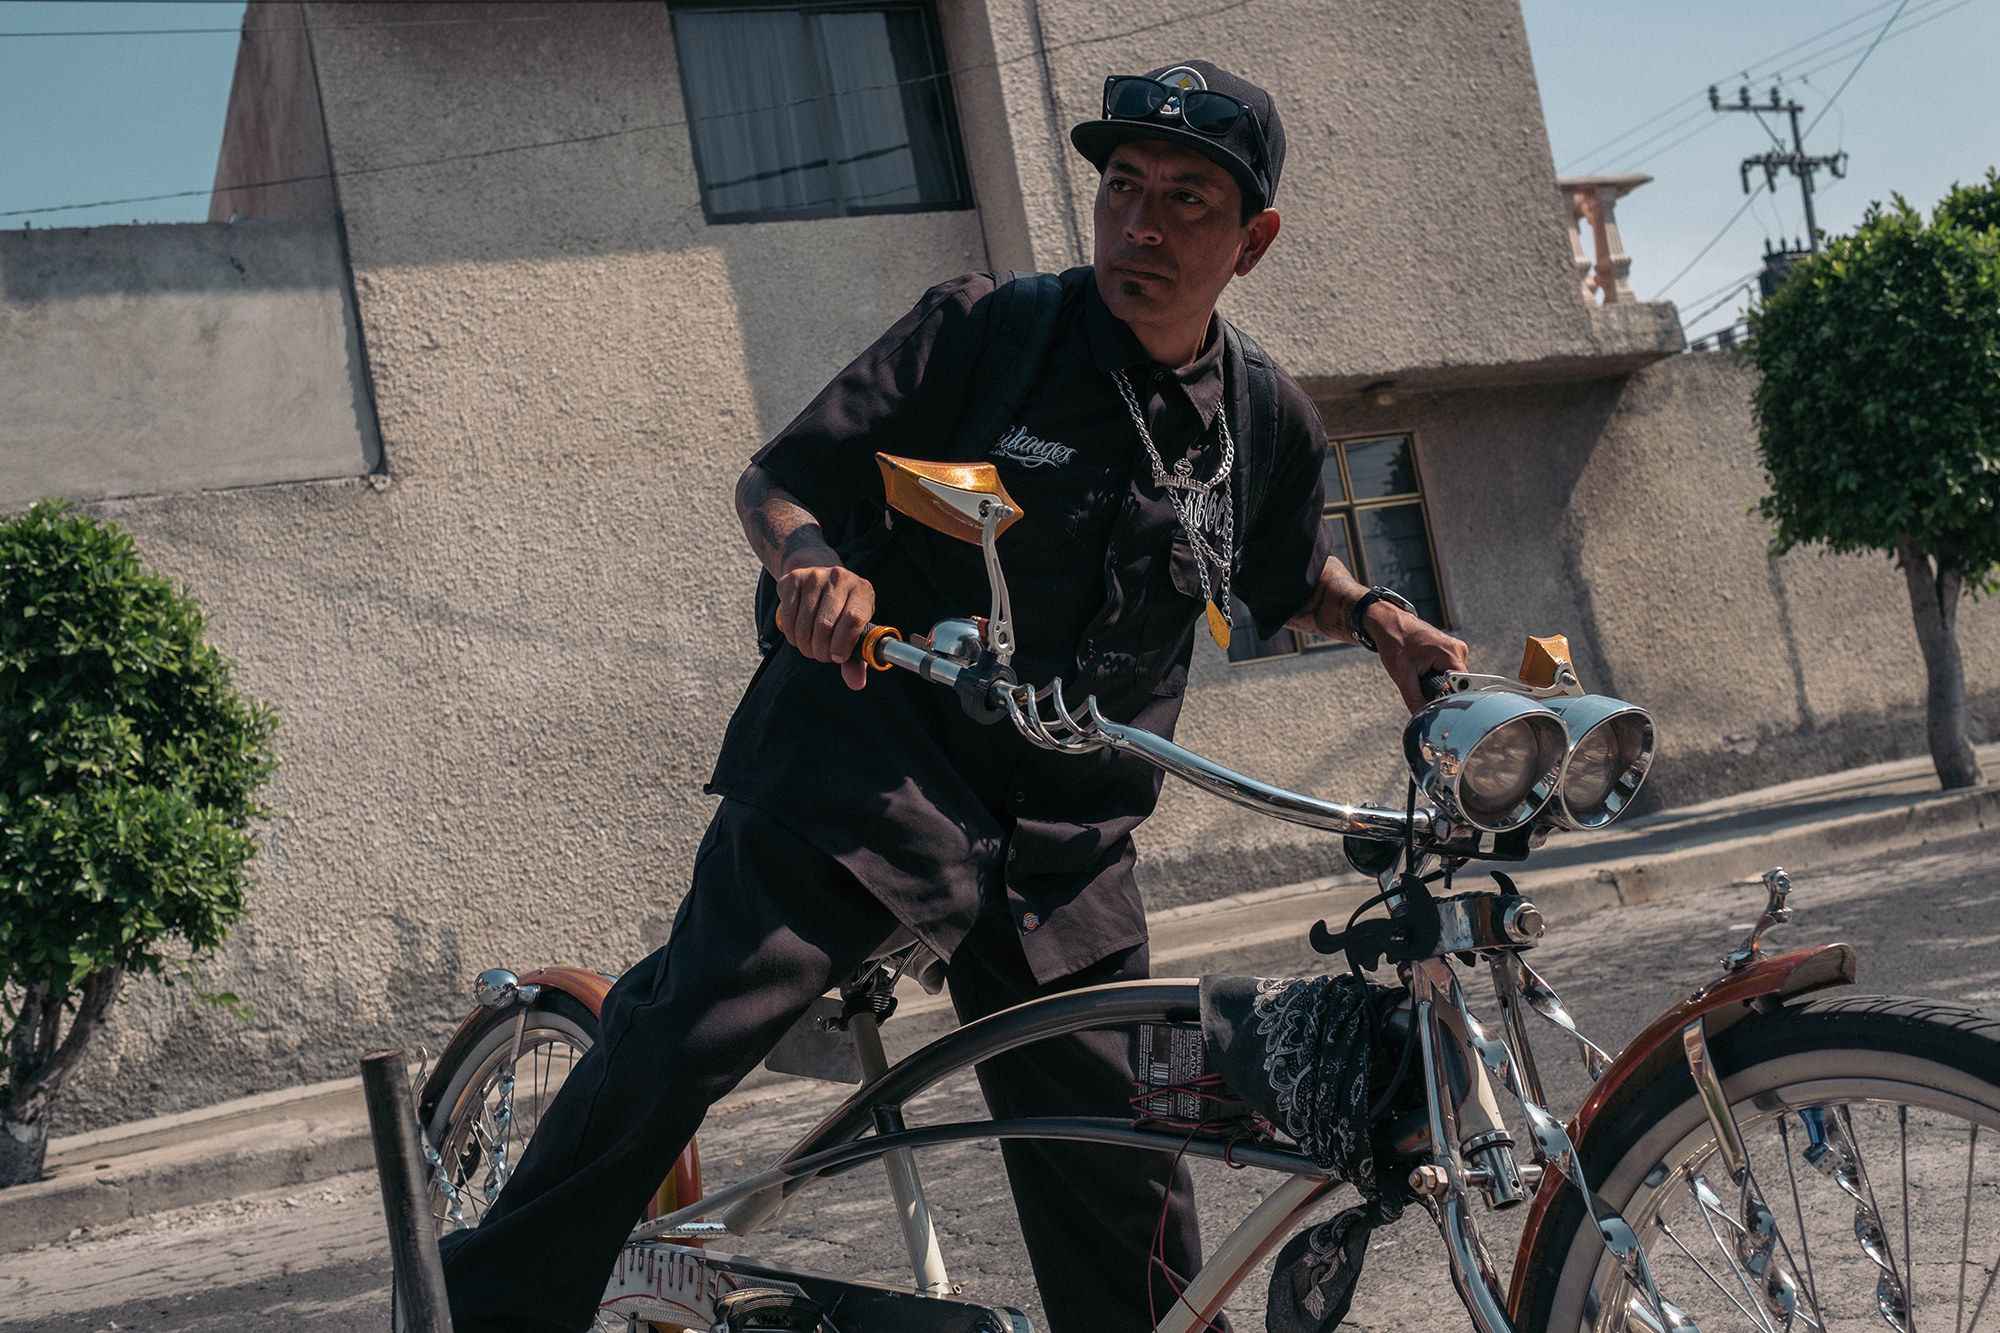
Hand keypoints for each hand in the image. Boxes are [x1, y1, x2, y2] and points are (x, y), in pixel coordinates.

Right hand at [777, 562, 875, 690]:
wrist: (818, 572)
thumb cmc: (842, 608)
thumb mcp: (855, 629)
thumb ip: (858, 657)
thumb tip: (856, 683)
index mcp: (862, 591)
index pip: (853, 619)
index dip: (842, 644)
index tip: (837, 658)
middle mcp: (840, 578)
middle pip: (826, 625)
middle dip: (821, 650)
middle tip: (821, 656)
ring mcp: (815, 576)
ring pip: (805, 624)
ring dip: (805, 645)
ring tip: (810, 647)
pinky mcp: (793, 579)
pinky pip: (789, 617)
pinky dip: (792, 635)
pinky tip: (798, 636)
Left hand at [1368, 605, 1467, 713]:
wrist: (1389, 624)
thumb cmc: (1395, 644)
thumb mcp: (1403, 676)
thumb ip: (1415, 700)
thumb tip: (1423, 718)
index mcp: (1451, 653)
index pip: (1463, 686)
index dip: (1450, 698)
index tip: (1436, 703)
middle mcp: (1458, 649)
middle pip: (1459, 684)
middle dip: (1441, 690)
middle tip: (1421, 684)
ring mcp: (1456, 648)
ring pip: (1454, 678)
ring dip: (1439, 682)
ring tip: (1420, 672)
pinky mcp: (1451, 650)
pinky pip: (1450, 670)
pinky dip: (1438, 675)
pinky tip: (1424, 668)